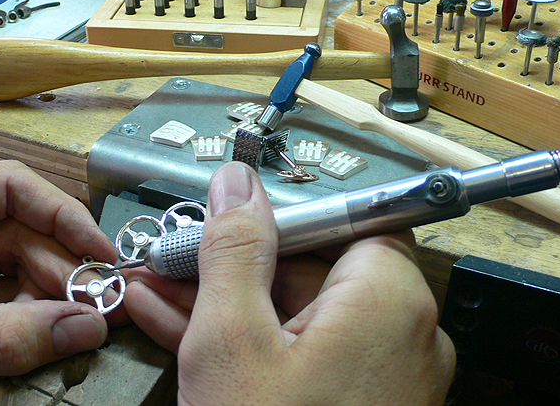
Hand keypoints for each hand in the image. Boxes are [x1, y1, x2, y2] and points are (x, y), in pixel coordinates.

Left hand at [0, 161, 118, 405]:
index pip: (9, 187)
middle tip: (96, 307)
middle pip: (21, 230)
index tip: (100, 252)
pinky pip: (5, 292)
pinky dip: (28, 315)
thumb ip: (12, 338)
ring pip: (19, 263)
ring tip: (72, 329)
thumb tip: (87, 326)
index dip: (62, 215)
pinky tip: (44, 337)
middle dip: (59, 269)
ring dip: (48, 297)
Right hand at [126, 162, 454, 404]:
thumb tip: (236, 182)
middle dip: (233, 264)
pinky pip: (300, 357)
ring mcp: (379, 378)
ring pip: (296, 317)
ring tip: (158, 290)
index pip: (346, 219)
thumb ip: (235, 247)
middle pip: (313, 271)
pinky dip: (248, 342)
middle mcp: (401, 335)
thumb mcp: (231, 336)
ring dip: (226, 303)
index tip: (228, 220)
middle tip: (173, 259)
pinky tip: (182, 328)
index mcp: (388, 300)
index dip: (283, 216)